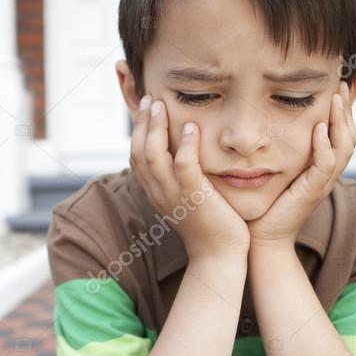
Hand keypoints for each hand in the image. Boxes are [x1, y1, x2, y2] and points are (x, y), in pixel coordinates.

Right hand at [130, 95, 249, 260]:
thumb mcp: (186, 199)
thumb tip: (180, 155)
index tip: (145, 107)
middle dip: (141, 122)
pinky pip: (184, 166)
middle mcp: (159, 193)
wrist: (219, 256)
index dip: (137, 130)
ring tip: (162, 105)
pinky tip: (190, 127)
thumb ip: (180, 178)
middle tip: (150, 99)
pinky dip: (184, 144)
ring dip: (156, 127)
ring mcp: (174, 196)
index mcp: (155, 192)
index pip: (135, 156)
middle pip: (138, 151)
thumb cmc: (209, 225)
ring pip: (153, 155)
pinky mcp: (195, 197)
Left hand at [247, 80, 355, 249]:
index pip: (341, 134)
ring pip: (344, 147)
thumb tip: (269, 124)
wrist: (261, 239)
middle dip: (347, 109)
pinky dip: (324, 146)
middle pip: (350, 136)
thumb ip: (280, 150)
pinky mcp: (312, 192)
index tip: (337, 85)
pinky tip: (319, 128)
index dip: (343, 111)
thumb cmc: (263, 206)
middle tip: (342, 83)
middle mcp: (327, 174)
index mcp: (321, 168)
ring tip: (336, 98)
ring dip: (341, 121)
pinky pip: (325, 165)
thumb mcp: (275, 171)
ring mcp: (322, 183)